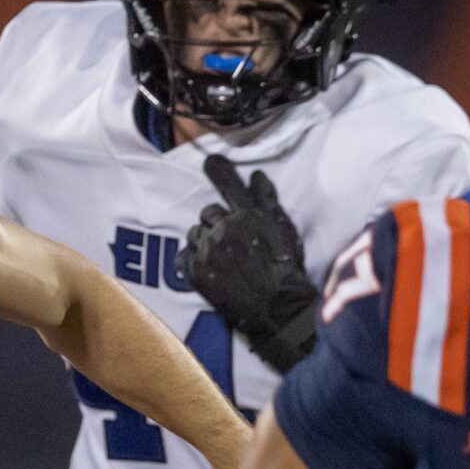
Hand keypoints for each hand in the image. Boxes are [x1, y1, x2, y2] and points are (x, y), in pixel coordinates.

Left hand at [185, 155, 319, 371]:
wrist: (277, 308)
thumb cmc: (286, 269)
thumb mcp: (284, 230)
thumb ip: (267, 201)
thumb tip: (255, 174)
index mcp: (246, 215)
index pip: (228, 185)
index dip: (218, 170)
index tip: (209, 161)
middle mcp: (223, 228)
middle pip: (209, 212)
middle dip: (217, 222)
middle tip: (231, 241)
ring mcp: (207, 250)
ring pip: (195, 233)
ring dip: (204, 241)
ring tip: (222, 258)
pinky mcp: (196, 272)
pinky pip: (183, 256)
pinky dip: (191, 259)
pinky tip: (207, 268)